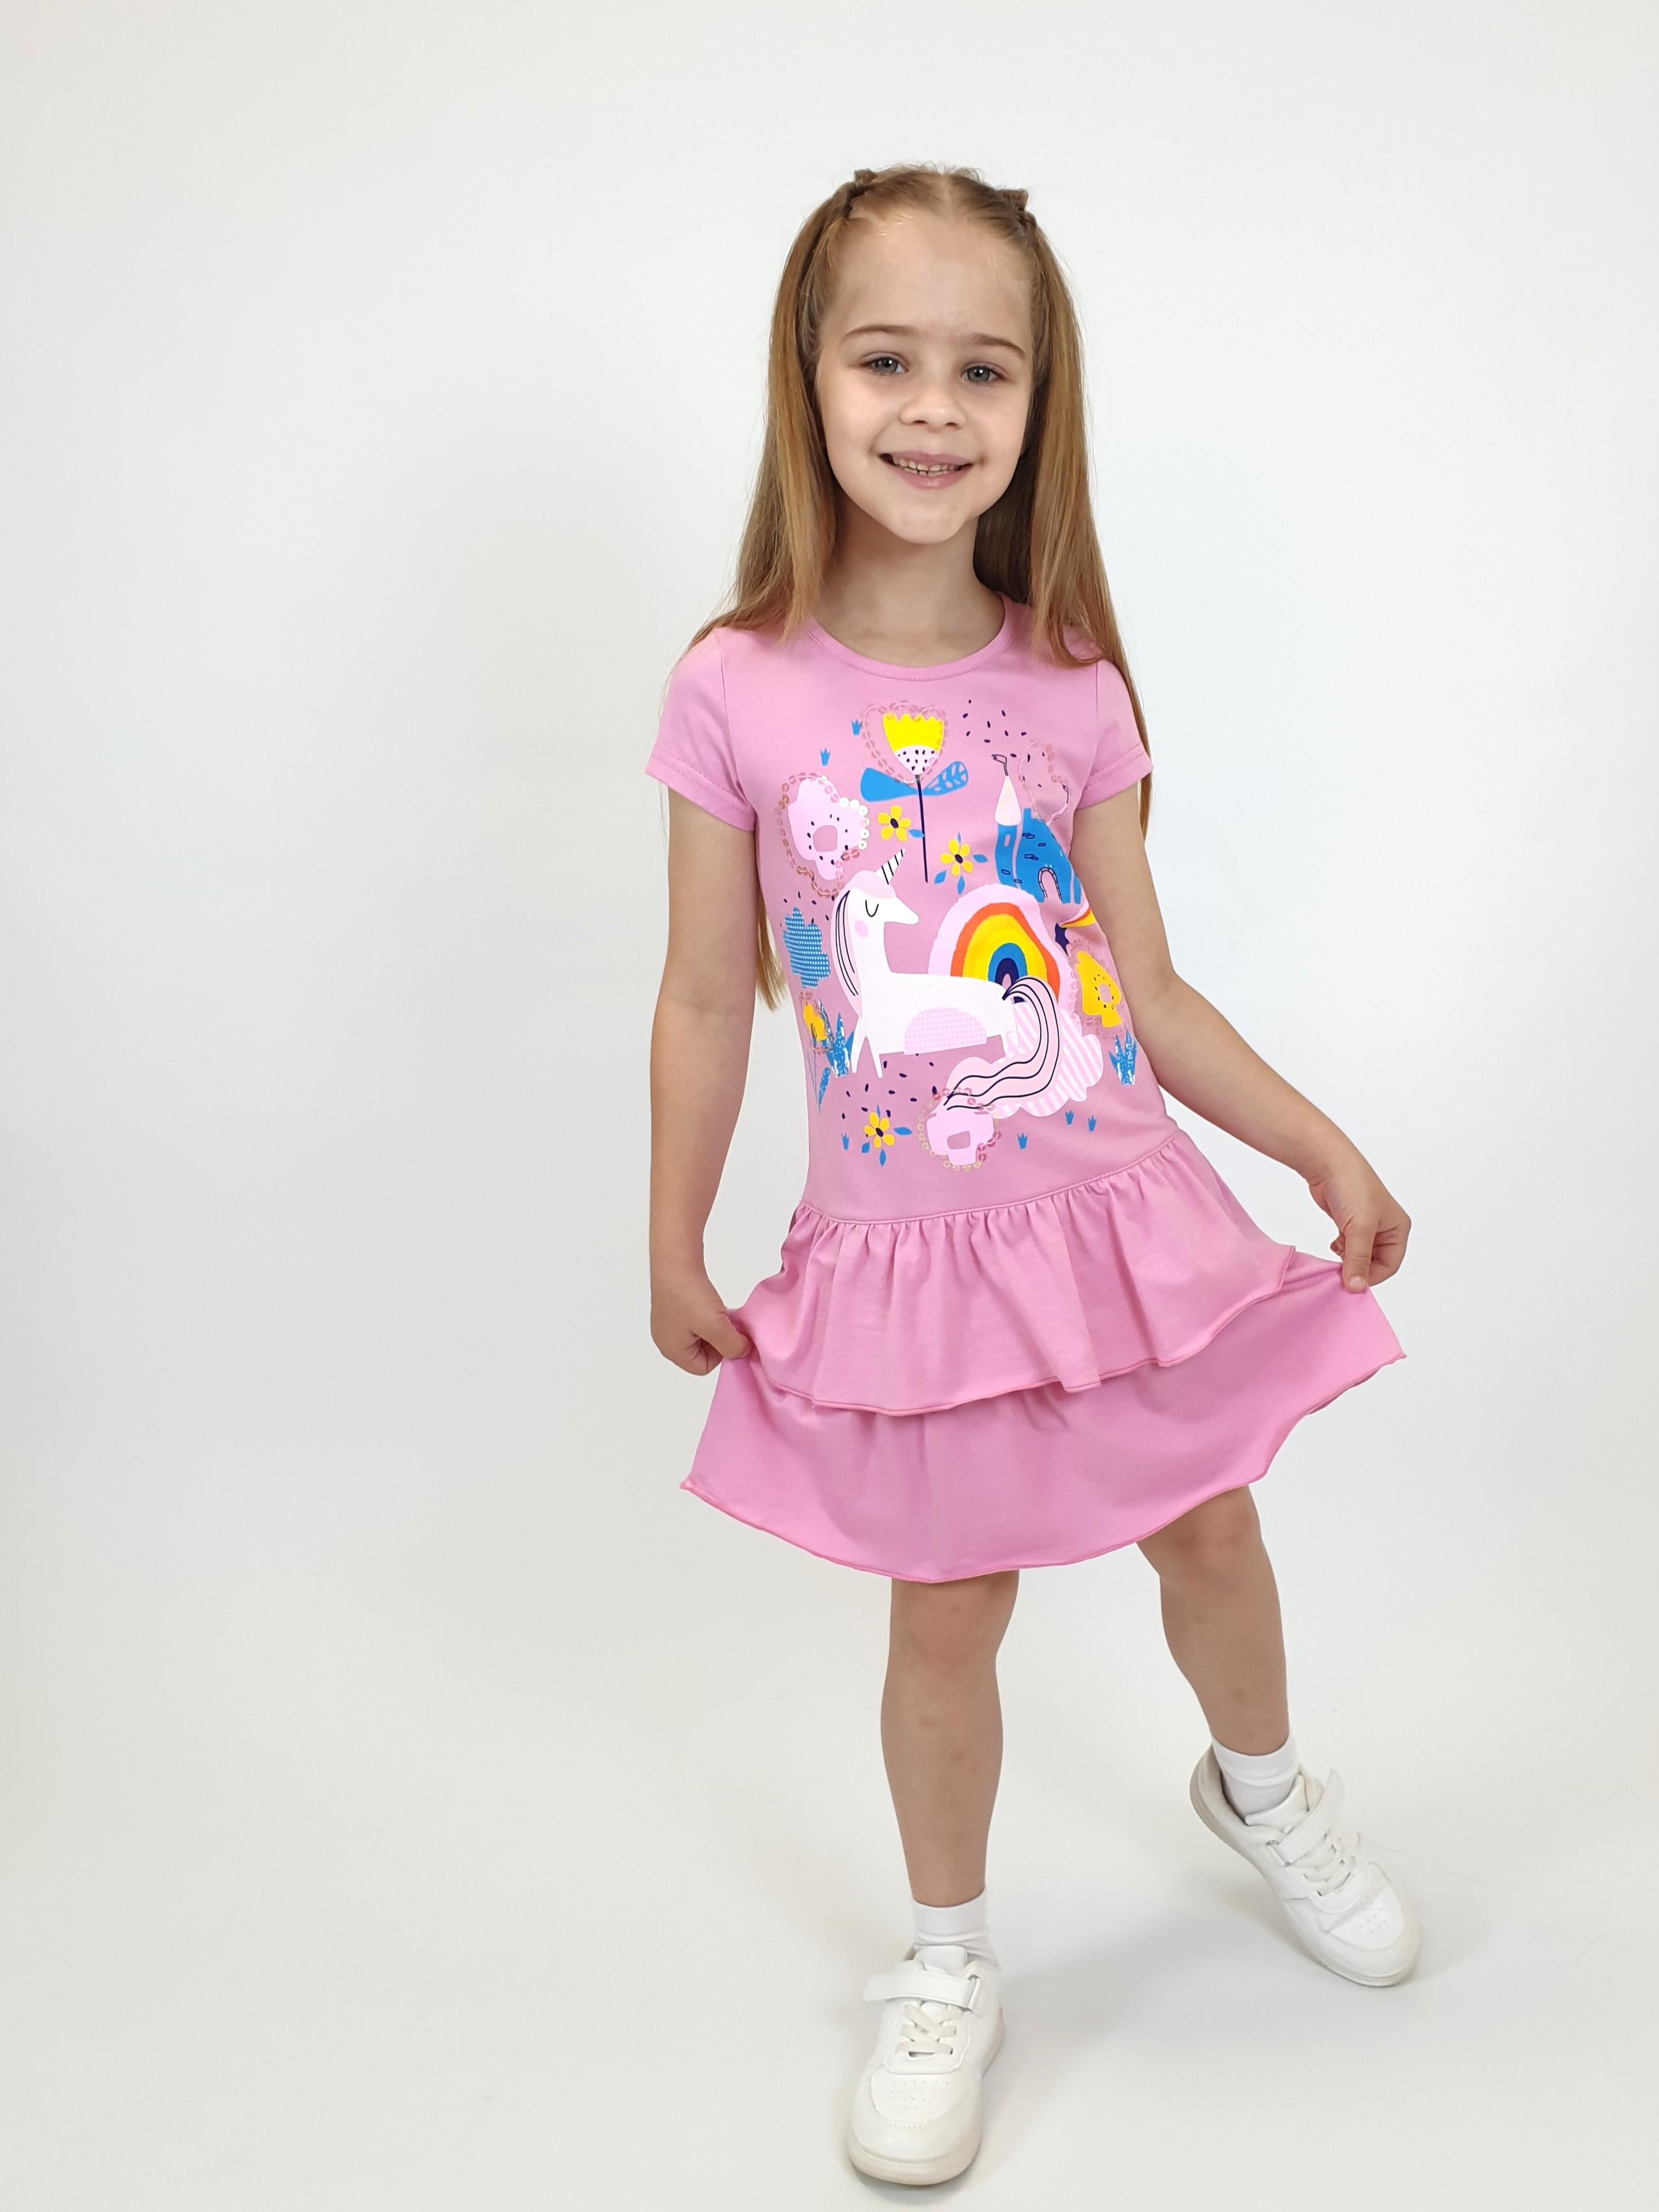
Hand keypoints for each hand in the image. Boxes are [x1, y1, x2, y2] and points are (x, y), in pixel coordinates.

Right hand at [650, 1264, 752, 1374]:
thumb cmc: (690, 1297)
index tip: (728, 1334)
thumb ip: (733, 1346)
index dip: (721, 1354)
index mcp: (672, 1351)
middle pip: (701, 1352)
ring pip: (700, 1334)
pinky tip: (709, 1301)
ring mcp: (667, 1322)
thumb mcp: (716, 1327)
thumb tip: (743, 1351)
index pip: (704, 1367)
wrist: (675, 1261)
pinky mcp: (672, 1306)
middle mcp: (666, 1340)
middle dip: (718, 1339)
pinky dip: (705, 1313)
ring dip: (714, 1325)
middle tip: (726, 1322)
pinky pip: (694, 1319)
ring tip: (719, 1310)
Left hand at [1305, 1149, 1410, 1292]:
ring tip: (1338, 1249)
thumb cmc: (1352, 1189)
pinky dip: (1341, 1250)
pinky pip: (1349, 1246)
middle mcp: (1385, 1228)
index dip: (1372, 1276)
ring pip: (1360, 1255)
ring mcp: (1367, 1226)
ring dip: (1348, 1258)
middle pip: (1375, 1262)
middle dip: (1358, 1267)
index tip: (1352, 1281)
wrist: (1327, 1164)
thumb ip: (1358, 1259)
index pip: (1390, 1265)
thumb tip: (1356, 1287)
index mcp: (1398, 1228)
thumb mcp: (1359, 1228)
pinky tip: (1334, 1243)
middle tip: (1341, 1268)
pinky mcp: (1349, 1223)